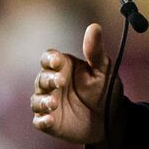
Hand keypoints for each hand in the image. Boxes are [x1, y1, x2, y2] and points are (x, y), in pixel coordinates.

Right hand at [30, 23, 121, 146]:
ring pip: (36, 100)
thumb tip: (94, 26)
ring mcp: (49, 103)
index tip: (57, 61)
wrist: (111, 120)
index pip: (48, 58)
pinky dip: (42, 120)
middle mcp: (52, 83)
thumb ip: (95, 51)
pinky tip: (49, 120)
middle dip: (48, 79)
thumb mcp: (103, 69)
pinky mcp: (51, 122)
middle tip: (60, 82)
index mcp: (63, 67)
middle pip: (41, 78)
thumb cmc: (104, 89)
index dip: (50, 59)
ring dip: (42, 101)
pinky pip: (39, 121)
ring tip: (53, 103)